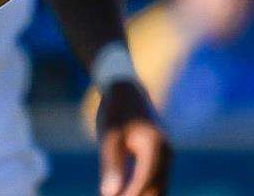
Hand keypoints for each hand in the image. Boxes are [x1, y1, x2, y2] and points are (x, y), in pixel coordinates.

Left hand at [97, 81, 169, 195]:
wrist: (127, 91)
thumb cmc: (115, 111)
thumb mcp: (109, 137)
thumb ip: (111, 166)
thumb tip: (110, 194)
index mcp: (155, 148)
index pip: (144, 183)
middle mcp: (167, 155)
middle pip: (156, 190)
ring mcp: (167, 157)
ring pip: (158, 188)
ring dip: (141, 195)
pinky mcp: (161, 159)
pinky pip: (156, 181)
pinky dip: (143, 190)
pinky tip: (125, 193)